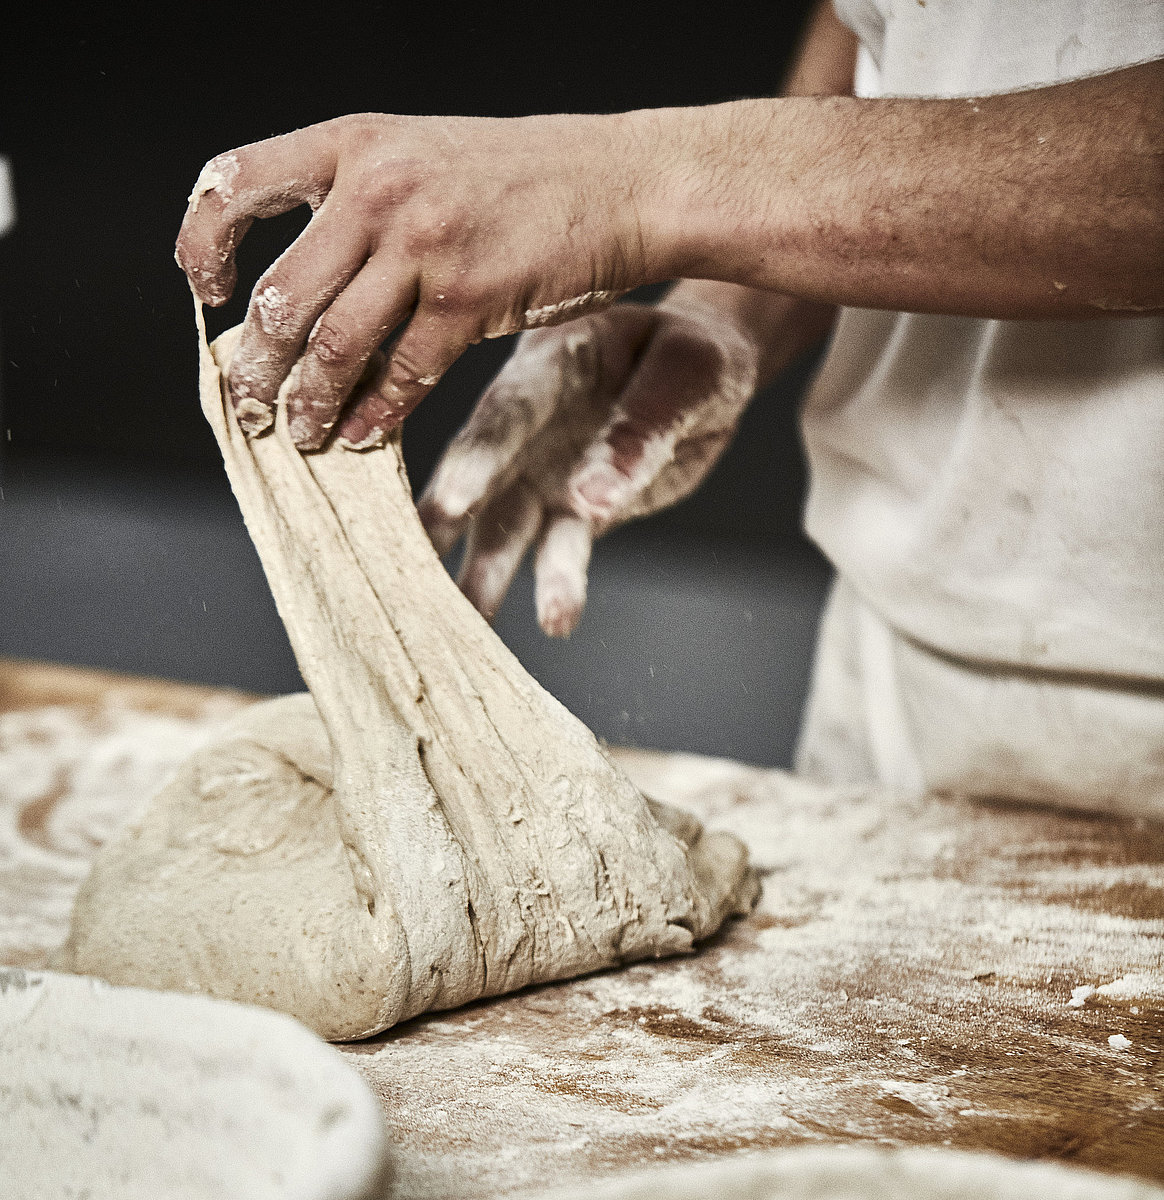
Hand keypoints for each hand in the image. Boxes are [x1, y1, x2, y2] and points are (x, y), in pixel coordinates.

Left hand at [175, 112, 659, 449]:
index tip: (209, 291)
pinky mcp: (471, 300)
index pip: (235, 183)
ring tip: (298, 431)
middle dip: (254, 366)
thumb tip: (300, 286)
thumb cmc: (524, 179)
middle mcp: (380, 189)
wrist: (620, 184)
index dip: (203, 244)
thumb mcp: (423, 156)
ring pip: (334, 346)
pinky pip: (403, 373)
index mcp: (355, 144)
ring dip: (306, 402)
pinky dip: (376, 414)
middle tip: (247, 403)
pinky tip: (361, 435)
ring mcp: (426, 246)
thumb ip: (358, 201)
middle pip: (281, 297)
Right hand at [417, 296, 760, 636]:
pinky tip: (556, 621)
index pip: (507, 413)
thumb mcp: (687, 373)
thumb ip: (640, 429)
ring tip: (470, 621)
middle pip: (483, 476)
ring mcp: (544, 473)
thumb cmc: (691, 354)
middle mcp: (531, 425)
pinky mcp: (573, 514)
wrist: (706, 376)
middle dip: (445, 523)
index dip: (477, 457)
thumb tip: (591, 499)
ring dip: (486, 574)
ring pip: (507, 528)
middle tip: (414, 568)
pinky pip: (559, 554)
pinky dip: (556, 588)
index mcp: (551, 365)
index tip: (452, 501)